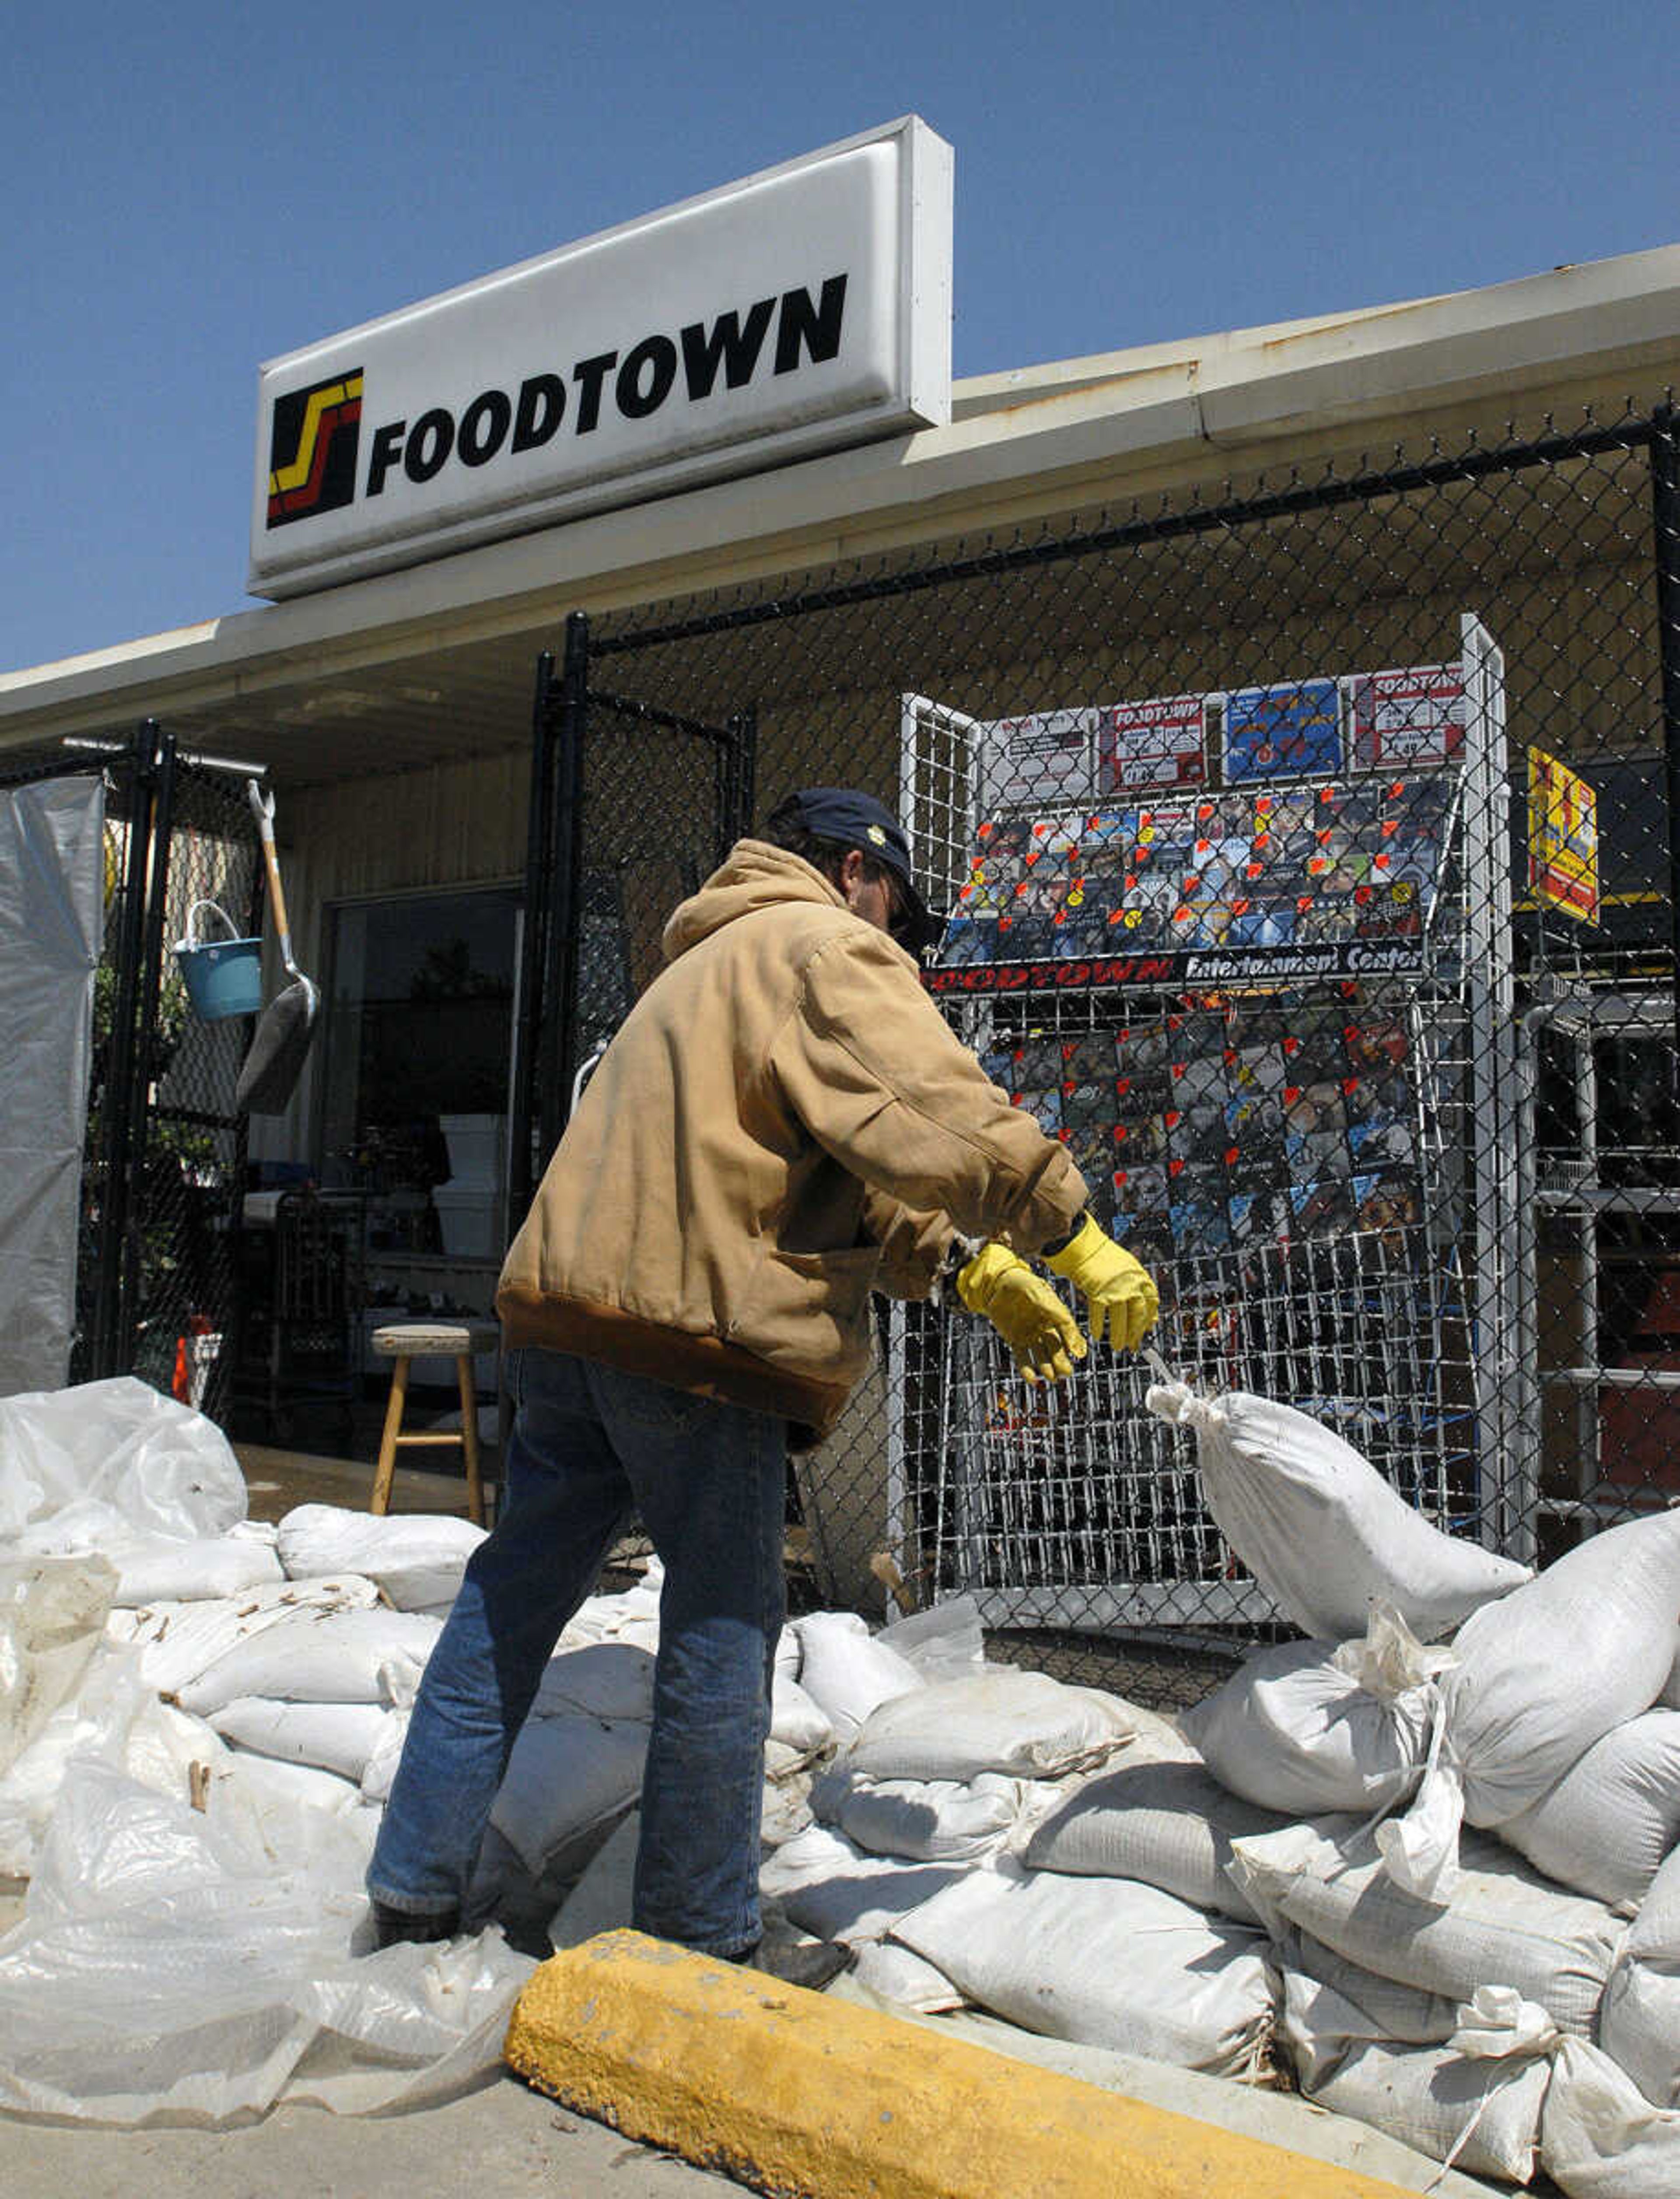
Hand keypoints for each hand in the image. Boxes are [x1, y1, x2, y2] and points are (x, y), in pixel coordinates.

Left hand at [956, 1243, 1086, 1383]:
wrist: (996, 1284)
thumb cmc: (1022, 1284)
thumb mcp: (1040, 1294)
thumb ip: (1057, 1312)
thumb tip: (1072, 1336)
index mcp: (1055, 1315)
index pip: (1068, 1332)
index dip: (1074, 1344)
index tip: (1079, 1355)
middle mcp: (1044, 1328)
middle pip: (1056, 1349)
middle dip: (1062, 1362)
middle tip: (1066, 1373)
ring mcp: (1030, 1335)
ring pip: (1042, 1356)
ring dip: (1047, 1368)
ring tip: (1052, 1378)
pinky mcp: (1015, 1341)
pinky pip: (1023, 1358)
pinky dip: (1027, 1370)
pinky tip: (1032, 1379)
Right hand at [1043, 1214, 1159, 1350]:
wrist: (1084, 1246)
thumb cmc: (1104, 1256)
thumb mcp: (1129, 1269)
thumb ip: (1140, 1289)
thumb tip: (1151, 1314)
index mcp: (1141, 1277)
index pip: (1152, 1303)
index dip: (1150, 1318)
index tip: (1147, 1329)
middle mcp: (1131, 1284)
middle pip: (1138, 1315)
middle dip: (1136, 1333)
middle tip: (1133, 1345)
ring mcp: (1115, 1289)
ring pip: (1121, 1319)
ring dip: (1120, 1335)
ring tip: (1118, 1347)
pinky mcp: (1098, 1293)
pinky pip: (1100, 1315)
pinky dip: (1098, 1326)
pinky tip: (1097, 1334)